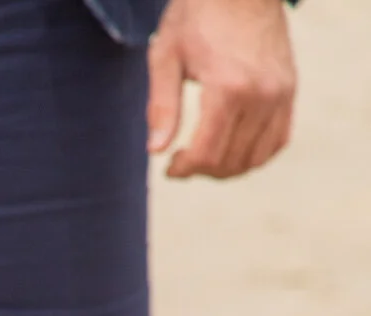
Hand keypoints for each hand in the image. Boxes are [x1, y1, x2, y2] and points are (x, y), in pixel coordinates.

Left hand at [148, 0, 295, 179]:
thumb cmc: (198, 14)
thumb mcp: (166, 55)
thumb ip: (162, 106)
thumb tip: (155, 151)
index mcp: (227, 88)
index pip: (206, 155)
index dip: (184, 170)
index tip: (169, 166)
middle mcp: (260, 95)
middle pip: (229, 162)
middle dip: (201, 170)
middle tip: (183, 160)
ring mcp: (280, 93)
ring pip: (255, 158)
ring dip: (227, 168)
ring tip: (205, 156)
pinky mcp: (290, 89)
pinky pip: (278, 141)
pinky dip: (255, 154)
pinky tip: (233, 148)